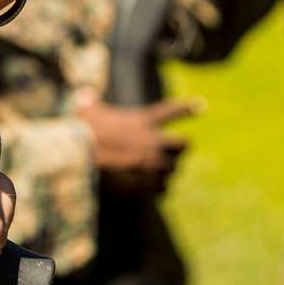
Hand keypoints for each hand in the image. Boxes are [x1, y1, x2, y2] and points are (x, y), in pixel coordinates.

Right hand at [75, 92, 195, 193]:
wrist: (82, 156)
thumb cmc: (82, 132)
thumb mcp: (87, 111)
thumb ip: (89, 103)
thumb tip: (83, 96)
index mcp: (143, 121)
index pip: (171, 112)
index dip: (188, 107)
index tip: (201, 105)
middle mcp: (154, 140)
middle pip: (183, 145)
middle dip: (177, 150)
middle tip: (167, 154)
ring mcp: (153, 162)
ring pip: (173, 169)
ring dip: (165, 172)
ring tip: (151, 173)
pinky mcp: (147, 182)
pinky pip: (162, 188)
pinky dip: (158, 189)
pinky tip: (148, 188)